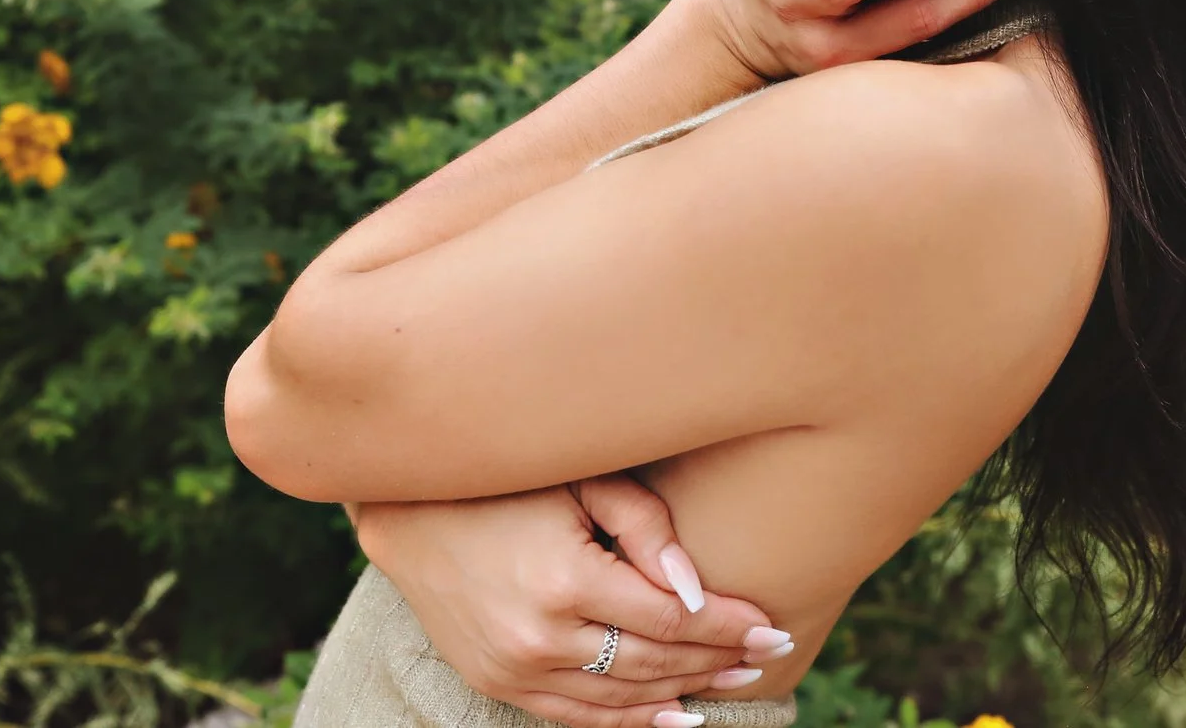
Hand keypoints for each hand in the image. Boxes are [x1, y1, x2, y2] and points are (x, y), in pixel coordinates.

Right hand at [351, 476, 793, 727]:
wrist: (412, 512)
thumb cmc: (510, 480)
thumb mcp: (581, 481)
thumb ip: (645, 528)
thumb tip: (696, 589)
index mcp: (564, 581)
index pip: (670, 618)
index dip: (727, 624)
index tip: (773, 626)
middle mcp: (538, 638)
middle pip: (652, 661)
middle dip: (718, 659)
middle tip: (770, 652)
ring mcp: (514, 670)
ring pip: (621, 697)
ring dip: (684, 691)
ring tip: (736, 680)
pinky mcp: (497, 683)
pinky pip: (577, 717)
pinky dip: (630, 721)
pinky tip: (675, 714)